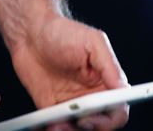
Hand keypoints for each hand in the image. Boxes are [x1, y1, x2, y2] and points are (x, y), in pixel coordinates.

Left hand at [10, 16, 129, 130]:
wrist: (29, 33)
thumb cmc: (62, 32)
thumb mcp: (93, 42)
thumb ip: (110, 66)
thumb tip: (122, 89)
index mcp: (106, 81)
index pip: (119, 108)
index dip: (113, 118)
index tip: (98, 114)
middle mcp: (91, 96)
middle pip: (102, 124)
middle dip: (94, 127)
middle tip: (80, 121)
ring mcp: (72, 105)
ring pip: (80, 130)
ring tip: (59, 124)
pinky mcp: (52, 109)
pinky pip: (58, 127)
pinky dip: (56, 130)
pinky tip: (51, 125)